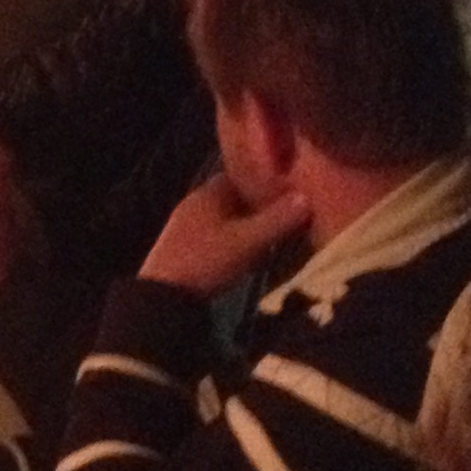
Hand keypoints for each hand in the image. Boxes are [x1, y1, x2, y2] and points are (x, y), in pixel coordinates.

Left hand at [139, 171, 313, 296]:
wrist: (163, 295)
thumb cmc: (206, 260)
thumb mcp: (247, 241)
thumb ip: (277, 220)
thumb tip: (307, 198)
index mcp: (209, 193)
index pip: (241, 175)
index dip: (266, 181)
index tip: (291, 189)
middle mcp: (196, 203)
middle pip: (234, 197)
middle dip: (260, 205)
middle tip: (289, 216)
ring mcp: (187, 225)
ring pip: (227, 218)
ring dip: (248, 225)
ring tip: (274, 237)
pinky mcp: (185, 247)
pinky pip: (217, 235)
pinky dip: (235, 240)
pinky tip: (248, 255)